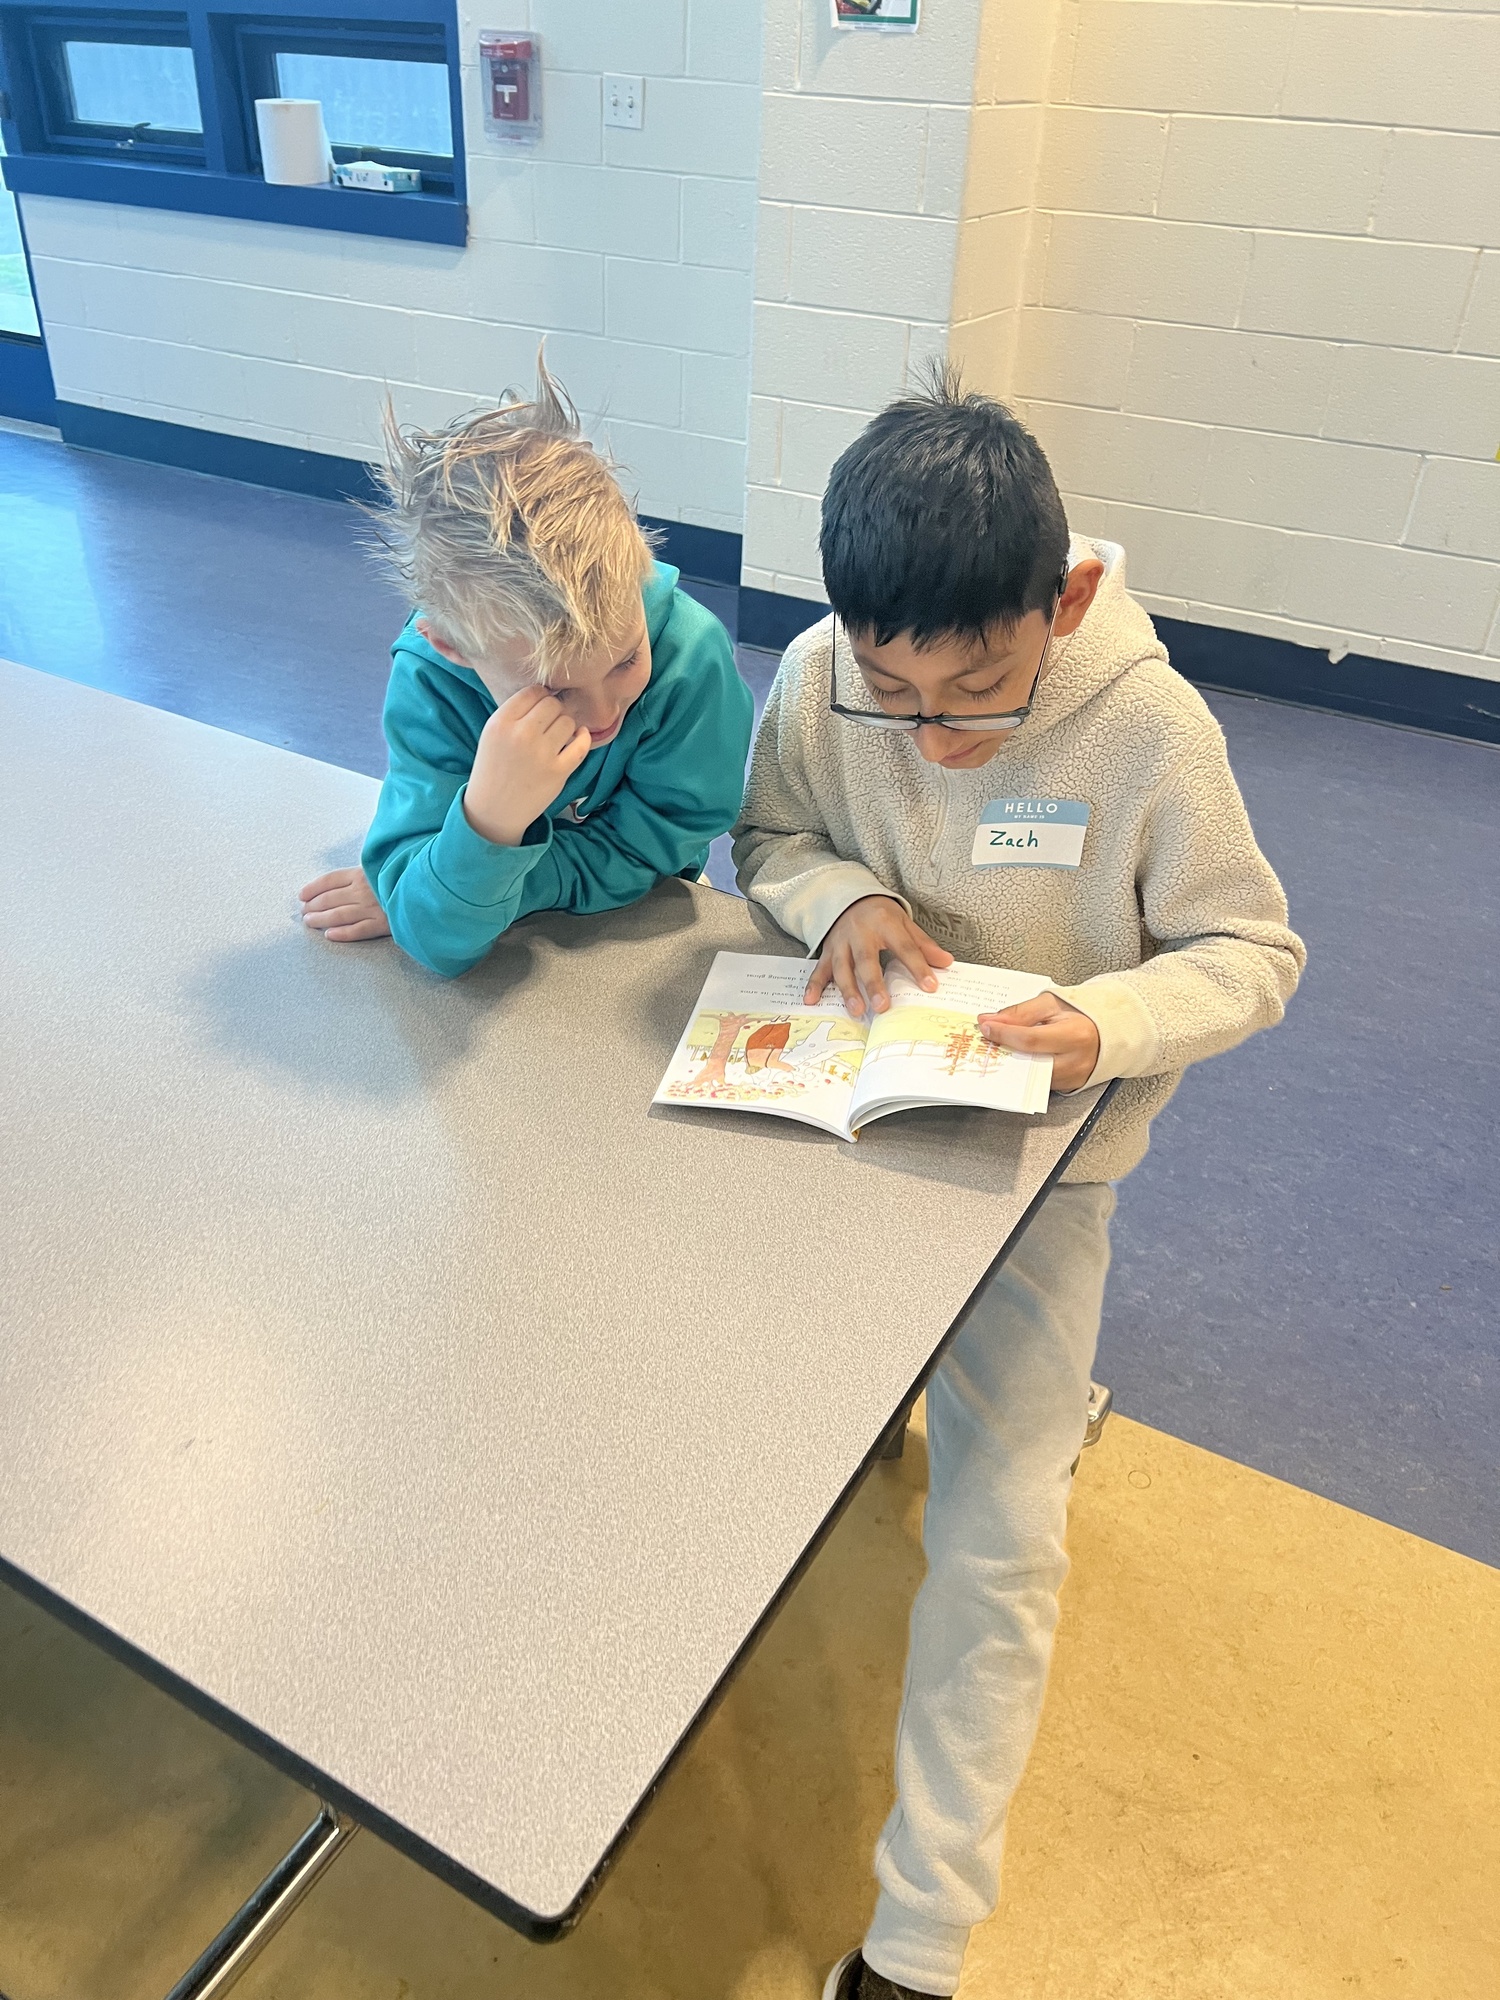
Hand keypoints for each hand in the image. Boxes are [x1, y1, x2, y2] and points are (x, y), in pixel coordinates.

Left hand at [299, 867, 390, 941]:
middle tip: (304, 911)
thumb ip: (360, 873)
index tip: (302, 895)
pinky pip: (357, 931)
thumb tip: (338, 882)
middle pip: (329, 899)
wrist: (429, 891)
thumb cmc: (399, 880)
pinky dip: (342, 933)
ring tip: (309, 922)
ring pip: (338, 915)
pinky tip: (330, 934)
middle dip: (312, 906)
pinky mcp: (382, 924)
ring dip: (320, 919)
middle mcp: (363, 890)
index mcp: (361, 874)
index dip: (312, 888)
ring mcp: (372, 908)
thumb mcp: (380, 868)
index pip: (329, 880)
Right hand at [463, 685, 592, 845]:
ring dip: (566, 726)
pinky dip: (583, 738)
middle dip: (554, 711)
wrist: (494, 809)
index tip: (540, 708)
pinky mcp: (558, 771)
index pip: (532, 692)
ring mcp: (541, 753)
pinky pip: (581, 744)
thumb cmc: (494, 768)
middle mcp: (521, 735)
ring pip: (568, 721)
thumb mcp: (492, 734)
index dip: (540, 696)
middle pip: (552, 704)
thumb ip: (515, 713)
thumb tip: (548, 693)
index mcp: (501, 723)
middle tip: (549, 724)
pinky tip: (578, 738)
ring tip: (557, 737)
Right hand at [805, 896, 953, 1016]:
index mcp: (885, 924)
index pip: (904, 947)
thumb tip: (946, 963)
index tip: (930, 986)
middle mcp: (860, 933)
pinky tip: (811, 1000)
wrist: (848, 897)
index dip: (917, 967)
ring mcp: (841, 943)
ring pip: (842, 967)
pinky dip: (814, 985)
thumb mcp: (905, 923)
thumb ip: (923, 945)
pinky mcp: (827, 951)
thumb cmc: (880, 915)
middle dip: (874, 984)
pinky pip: (819, 969)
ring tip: (856, 1010)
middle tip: (882, 1006)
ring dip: (847, 990)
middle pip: (866, 960)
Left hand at [979, 992, 1099, 1091]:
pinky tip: (1015, 1058)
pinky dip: (1023, 1070)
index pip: (1030, 1039)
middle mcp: (1076, 1060)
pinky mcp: (1069, 1086)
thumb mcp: (1051, 1003)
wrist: (1107, 1029)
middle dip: (1003, 1052)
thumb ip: (1020, 1012)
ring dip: (1011, 1063)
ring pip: (1030, 1076)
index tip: (985, 1027)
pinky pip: (1038, 1082)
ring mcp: (1073, 1077)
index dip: (1004, 1034)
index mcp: (1076, 1034)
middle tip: (986, 1042)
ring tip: (999, 1048)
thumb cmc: (1081, 1014)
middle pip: (1028, 1062)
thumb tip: (990, 1021)